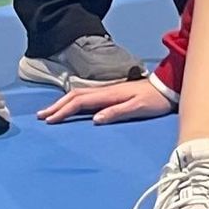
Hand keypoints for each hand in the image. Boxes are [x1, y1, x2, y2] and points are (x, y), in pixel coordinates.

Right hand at [35, 75, 174, 125]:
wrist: (167, 88)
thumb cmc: (155, 100)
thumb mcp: (139, 108)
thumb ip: (117, 112)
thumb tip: (96, 119)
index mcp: (109, 94)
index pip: (80, 101)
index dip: (64, 110)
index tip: (50, 120)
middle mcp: (105, 91)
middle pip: (75, 96)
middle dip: (57, 106)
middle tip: (41, 116)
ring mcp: (108, 92)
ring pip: (79, 95)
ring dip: (63, 103)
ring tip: (49, 112)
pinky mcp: (111, 95)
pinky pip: (86, 98)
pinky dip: (73, 102)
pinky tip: (70, 108)